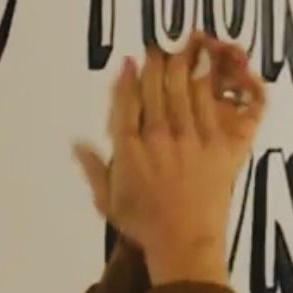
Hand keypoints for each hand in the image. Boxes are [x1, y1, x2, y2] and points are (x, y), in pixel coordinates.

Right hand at [74, 33, 265, 285]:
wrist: (185, 244)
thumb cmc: (144, 226)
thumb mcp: (108, 200)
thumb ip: (93, 167)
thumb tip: (76, 143)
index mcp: (129, 148)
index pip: (125, 102)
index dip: (127, 78)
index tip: (129, 61)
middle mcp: (158, 136)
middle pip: (156, 87)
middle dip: (155, 63)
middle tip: (157, 48)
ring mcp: (190, 138)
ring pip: (183, 90)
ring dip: (180, 66)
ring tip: (179, 50)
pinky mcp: (217, 145)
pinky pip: (210, 106)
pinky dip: (206, 85)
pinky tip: (204, 70)